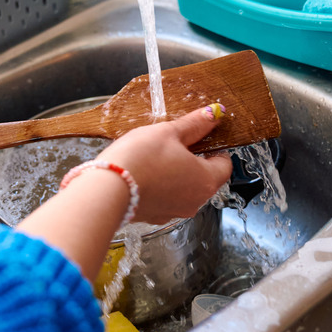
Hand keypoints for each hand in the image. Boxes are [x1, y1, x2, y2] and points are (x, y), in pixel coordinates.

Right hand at [17, 104, 232, 280]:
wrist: (106, 189)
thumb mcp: (169, 132)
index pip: (225, 164)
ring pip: (183, 189)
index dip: (215, 148)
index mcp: (206, 180)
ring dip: (175, 173)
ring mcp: (175, 212)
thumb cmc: (140, 158)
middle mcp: (195, 201)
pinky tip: (143, 173)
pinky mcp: (155, 217)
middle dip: (192, 160)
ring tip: (154, 157)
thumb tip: (213, 115)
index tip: (200, 137)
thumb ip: (194, 125)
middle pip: (204, 177)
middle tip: (173, 143)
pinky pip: (165, 198)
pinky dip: (159, 186)